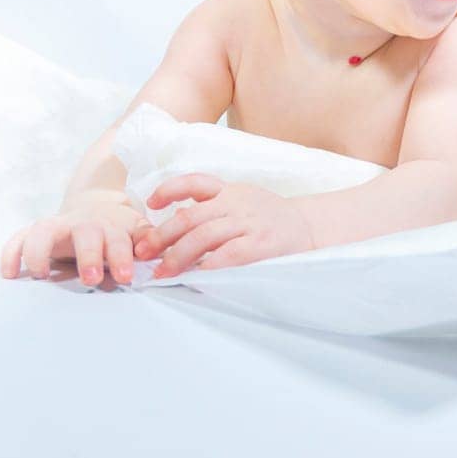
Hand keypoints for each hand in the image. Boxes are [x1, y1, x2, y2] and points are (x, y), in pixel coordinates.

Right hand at [0, 190, 153, 285]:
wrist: (98, 206)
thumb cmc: (120, 229)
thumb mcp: (138, 232)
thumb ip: (149, 243)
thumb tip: (164, 255)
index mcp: (111, 227)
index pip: (118, 239)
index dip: (121, 257)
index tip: (125, 277)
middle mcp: (83, 225)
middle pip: (85, 233)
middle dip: (88, 255)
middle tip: (91, 279)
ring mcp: (57, 227)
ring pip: (44, 231)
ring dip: (41, 252)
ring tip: (40, 276)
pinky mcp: (35, 233)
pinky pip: (18, 238)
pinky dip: (11, 253)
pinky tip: (10, 274)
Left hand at [133, 173, 314, 277]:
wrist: (313, 228)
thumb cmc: (273, 220)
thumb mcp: (246, 202)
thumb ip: (215, 207)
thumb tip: (174, 226)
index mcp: (231, 190)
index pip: (195, 182)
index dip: (169, 190)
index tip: (150, 204)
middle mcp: (237, 203)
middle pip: (190, 216)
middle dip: (161, 236)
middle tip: (143, 253)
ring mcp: (249, 223)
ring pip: (203, 236)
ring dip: (177, 255)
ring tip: (162, 272)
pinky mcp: (260, 244)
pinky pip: (227, 255)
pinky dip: (207, 266)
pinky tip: (194, 276)